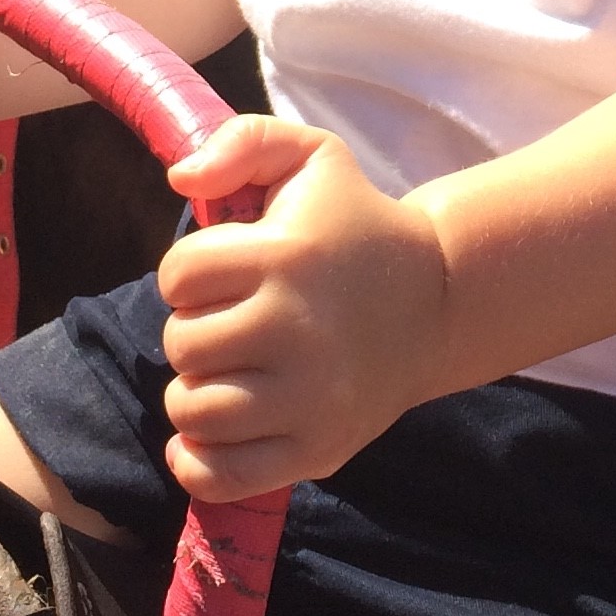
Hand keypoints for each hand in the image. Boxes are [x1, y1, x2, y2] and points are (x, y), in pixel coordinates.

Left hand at [155, 117, 448, 500]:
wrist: (436, 301)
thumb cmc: (355, 225)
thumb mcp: (311, 155)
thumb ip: (241, 141)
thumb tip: (180, 177)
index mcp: (285, 257)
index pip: (179, 276)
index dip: (191, 272)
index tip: (226, 273)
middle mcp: (295, 329)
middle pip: (182, 345)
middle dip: (197, 330)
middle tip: (235, 323)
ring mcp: (309, 397)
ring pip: (194, 409)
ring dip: (197, 392)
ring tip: (229, 373)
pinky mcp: (318, 448)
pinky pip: (222, 474)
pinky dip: (198, 462)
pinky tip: (210, 434)